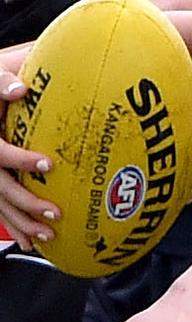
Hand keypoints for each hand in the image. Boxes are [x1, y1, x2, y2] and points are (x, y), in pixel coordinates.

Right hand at [0, 58, 59, 249]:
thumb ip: (0, 80)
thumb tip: (21, 88)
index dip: (20, 160)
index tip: (48, 165)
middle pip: (0, 187)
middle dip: (27, 202)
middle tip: (55, 213)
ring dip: (23, 223)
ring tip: (49, 236)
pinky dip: (15, 226)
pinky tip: (31, 241)